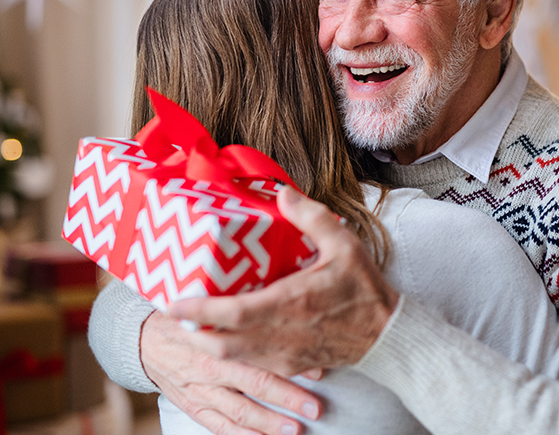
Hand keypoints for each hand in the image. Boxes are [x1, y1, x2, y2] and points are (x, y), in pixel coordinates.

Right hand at [141, 310, 322, 434]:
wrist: (145, 340)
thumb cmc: (190, 318)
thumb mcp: (213, 305)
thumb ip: (247, 309)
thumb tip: (289, 303)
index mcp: (218, 337)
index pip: (258, 350)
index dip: (288, 362)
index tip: (318, 370)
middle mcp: (210, 366)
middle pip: (253, 383)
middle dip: (286, 397)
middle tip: (315, 407)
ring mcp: (201, 390)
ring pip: (239, 411)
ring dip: (268, 423)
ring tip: (294, 430)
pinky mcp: (194, 407)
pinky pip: (219, 427)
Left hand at [168, 186, 399, 376]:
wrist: (387, 335)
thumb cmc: (365, 290)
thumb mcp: (344, 245)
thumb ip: (312, 217)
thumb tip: (283, 193)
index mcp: (290, 303)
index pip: (231, 314)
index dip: (197, 311)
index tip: (171, 302)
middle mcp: (281, 334)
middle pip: (221, 344)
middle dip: (191, 332)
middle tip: (172, 314)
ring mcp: (285, 354)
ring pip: (233, 359)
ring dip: (208, 345)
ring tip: (192, 325)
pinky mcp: (291, 364)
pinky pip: (252, 365)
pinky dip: (232, 355)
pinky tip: (227, 339)